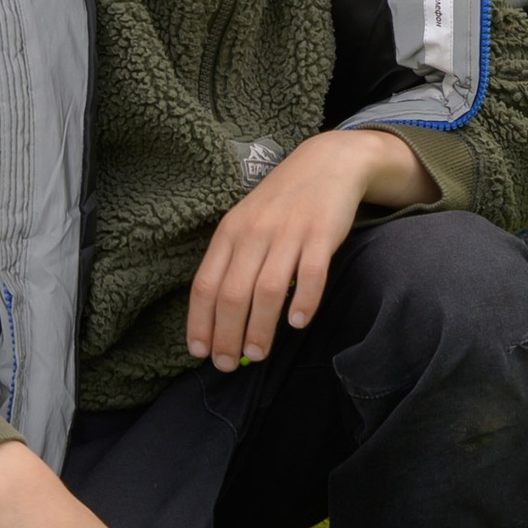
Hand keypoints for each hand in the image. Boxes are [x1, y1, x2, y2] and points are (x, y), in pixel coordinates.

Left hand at [184, 127, 433, 372]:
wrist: (327, 163)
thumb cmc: (281, 203)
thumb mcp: (246, 224)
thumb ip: (232, 263)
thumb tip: (217, 319)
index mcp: (230, 232)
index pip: (205, 285)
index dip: (200, 323)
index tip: (200, 353)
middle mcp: (255, 232)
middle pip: (233, 294)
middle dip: (227, 336)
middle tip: (229, 364)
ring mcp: (289, 232)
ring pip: (268, 290)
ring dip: (260, 328)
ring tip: (258, 353)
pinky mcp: (322, 232)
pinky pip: (311, 274)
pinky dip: (303, 301)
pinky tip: (298, 321)